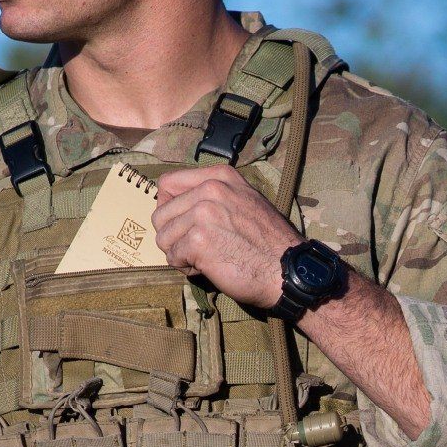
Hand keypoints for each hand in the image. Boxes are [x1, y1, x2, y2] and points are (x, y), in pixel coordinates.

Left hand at [151, 165, 302, 308]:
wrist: (287, 268)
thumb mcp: (245, 200)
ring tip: (203, 259)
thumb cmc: (268, 241)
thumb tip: (176, 203)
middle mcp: (210, 189)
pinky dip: (186, 268)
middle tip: (196, 248)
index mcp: (220, 177)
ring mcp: (203, 214)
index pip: (167, 183)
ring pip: (163, 237)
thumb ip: (214, 195)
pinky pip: (173, 257)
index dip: (168, 207)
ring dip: (179, 253)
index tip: (181, 222)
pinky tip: (207, 269)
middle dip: (174, 236)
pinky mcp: (199, 241)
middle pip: (160, 214)